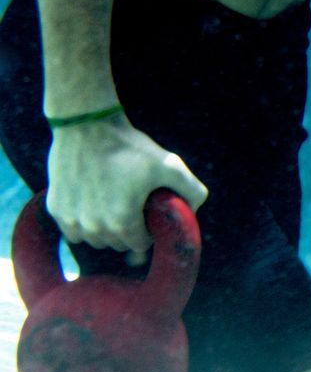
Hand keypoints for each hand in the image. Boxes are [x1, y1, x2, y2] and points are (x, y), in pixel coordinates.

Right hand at [46, 115, 207, 264]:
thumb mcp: (169, 165)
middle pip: (116, 244)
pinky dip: (82, 224)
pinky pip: (72, 230)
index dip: (147, 231)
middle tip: (132, 206)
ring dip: (104, 230)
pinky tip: (92, 205)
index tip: (147, 213)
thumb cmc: (129, 147)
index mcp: (123, 223)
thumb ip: (192, 190)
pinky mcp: (56, 208)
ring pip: (94, 240)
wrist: (87, 125)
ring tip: (113, 205)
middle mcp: (94, 227)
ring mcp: (72, 219)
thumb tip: (194, 211)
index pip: (139, 245)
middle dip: (127, 231)